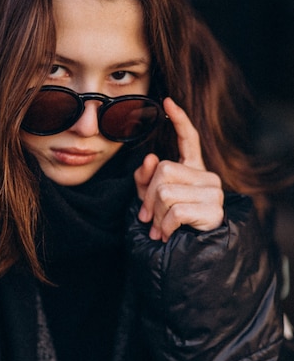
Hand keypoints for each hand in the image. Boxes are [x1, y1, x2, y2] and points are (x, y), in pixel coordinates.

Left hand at [134, 97, 223, 241]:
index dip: (178, 120)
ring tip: (158, 229)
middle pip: (164, 170)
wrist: (189, 257)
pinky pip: (175, 211)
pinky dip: (164, 226)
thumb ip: (146, 179)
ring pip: (166, 192)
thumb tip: (150, 159)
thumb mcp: (150, 200)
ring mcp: (213, 193)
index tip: (167, 102)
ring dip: (155, 215)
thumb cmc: (168, 226)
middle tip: (147, 217)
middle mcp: (207, 177)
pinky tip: (166, 235)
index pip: (189, 139)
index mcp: (194, 171)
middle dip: (148, 197)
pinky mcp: (214, 210)